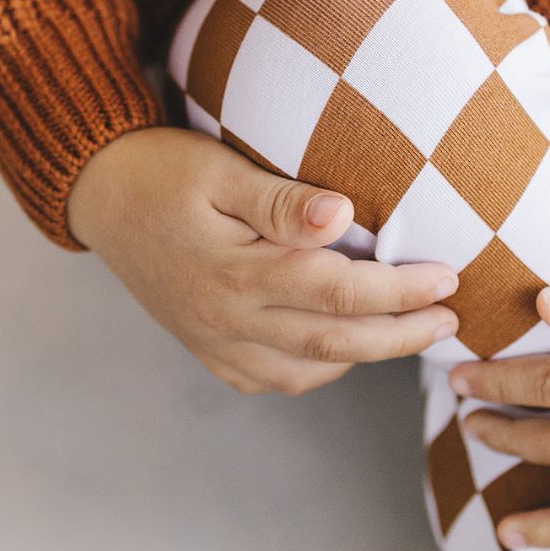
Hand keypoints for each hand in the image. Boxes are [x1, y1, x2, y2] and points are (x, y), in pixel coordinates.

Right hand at [66, 126, 459, 394]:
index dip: (402, 291)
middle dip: (402, 335)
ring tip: (407, 330)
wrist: (98, 196)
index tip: (448, 277)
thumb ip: (281, 201)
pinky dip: (315, 372)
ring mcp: (213, 342)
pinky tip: (339, 347)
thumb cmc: (162, 171)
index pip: (340, 292)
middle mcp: (226, 320)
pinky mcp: (205, 349)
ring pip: (307, 372)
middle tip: (451, 321)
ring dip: (364, 357)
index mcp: (236, 273)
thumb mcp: (219, 169)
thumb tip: (344, 215)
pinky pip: (271, 380)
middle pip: (335, 343)